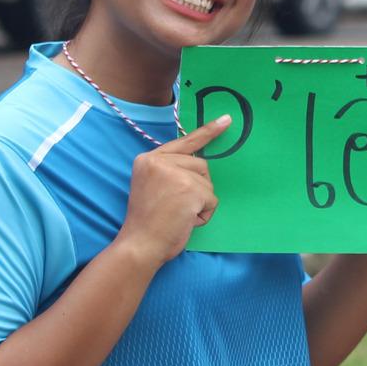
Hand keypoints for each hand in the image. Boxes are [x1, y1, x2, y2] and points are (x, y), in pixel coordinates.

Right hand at [116, 115, 229, 264]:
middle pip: (201, 165)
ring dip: (200, 202)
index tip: (226, 120)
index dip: (208, 132)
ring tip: (179, 215)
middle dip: (198, 188)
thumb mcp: (153, 186)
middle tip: (177, 207)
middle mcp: (160, 161)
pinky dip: (203, 214)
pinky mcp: (189, 189)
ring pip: (208, 183)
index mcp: (148, 159)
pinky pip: (211, 200)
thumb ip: (171, 171)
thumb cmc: (148, 222)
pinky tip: (186, 221)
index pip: (184, 141)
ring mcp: (175, 174)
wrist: (140, 245)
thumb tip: (202, 165)